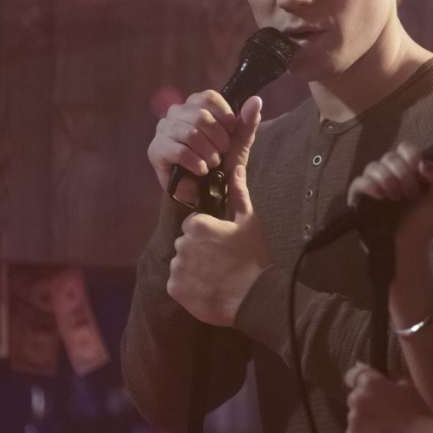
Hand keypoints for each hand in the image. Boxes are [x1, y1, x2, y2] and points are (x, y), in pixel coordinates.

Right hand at [147, 90, 259, 200]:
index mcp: (196, 104)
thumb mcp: (239, 141)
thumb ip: (248, 121)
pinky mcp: (156, 150)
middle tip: (222, 152)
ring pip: (190, 133)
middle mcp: (177, 112)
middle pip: (200, 116)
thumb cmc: (222, 159)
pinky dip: (196, 162)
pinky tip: (202, 169)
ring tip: (213, 163)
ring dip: (208, 152)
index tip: (231, 132)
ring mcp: (164, 129)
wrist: (207, 189)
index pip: (208, 98)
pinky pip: (179, 151)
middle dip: (218, 138)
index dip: (224, 116)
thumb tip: (256, 100)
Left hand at [165, 100, 268, 326]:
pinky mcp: (174, 290)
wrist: (258, 300)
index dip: (210, 232)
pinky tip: (208, 290)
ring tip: (218, 277)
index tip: (227, 244)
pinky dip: (189, 288)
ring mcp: (177, 269)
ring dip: (196, 269)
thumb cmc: (255, 255)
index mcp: (197, 224)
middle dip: (201, 250)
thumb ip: (239, 177)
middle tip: (224, 262)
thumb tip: (244, 133)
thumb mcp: (248, 215)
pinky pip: (177, 284)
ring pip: (181, 262)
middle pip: (186, 242)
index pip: (194, 223)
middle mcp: (182, 244)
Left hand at [345, 362, 432, 432]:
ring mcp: (354, 419)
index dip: (355, 378)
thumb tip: (387, 382)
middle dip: (365, 403)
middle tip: (383, 413)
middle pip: (355, 397)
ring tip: (385, 429)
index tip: (356, 382)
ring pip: (355, 417)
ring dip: (365, 420)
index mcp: (371, 383)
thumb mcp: (409, 390)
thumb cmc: (418, 416)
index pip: (355, 375)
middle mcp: (358, 398)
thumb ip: (393, 383)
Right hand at [346, 143, 432, 266]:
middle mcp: (388, 173)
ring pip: (373, 166)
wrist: (409, 247)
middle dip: (403, 173)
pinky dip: (370, 185)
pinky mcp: (359, 198)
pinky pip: (359, 182)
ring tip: (396, 198)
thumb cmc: (422, 222)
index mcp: (408, 170)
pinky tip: (381, 196)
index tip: (419, 172)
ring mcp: (372, 185)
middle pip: (390, 156)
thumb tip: (424, 163)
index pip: (405, 148)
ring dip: (388, 179)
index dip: (411, 155)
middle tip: (410, 194)